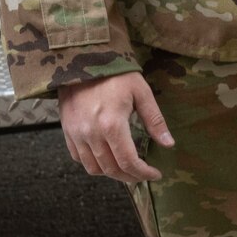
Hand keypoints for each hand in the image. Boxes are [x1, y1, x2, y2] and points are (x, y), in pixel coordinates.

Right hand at [56, 71, 173, 183]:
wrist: (82, 58)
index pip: (128, 162)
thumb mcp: (141, 92)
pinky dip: (94, 164)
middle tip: (143, 175)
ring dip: (112, 174)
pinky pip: (78, 157)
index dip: (143, 173)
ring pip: (93, 168)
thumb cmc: (115, 74)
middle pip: (111, 169)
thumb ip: (155, 120)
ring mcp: (76, 133)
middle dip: (130, 177)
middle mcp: (91, 133)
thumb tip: (169, 144)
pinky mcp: (67, 130)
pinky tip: (107, 159)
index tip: (155, 174)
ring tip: (127, 170)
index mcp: (112, 124)